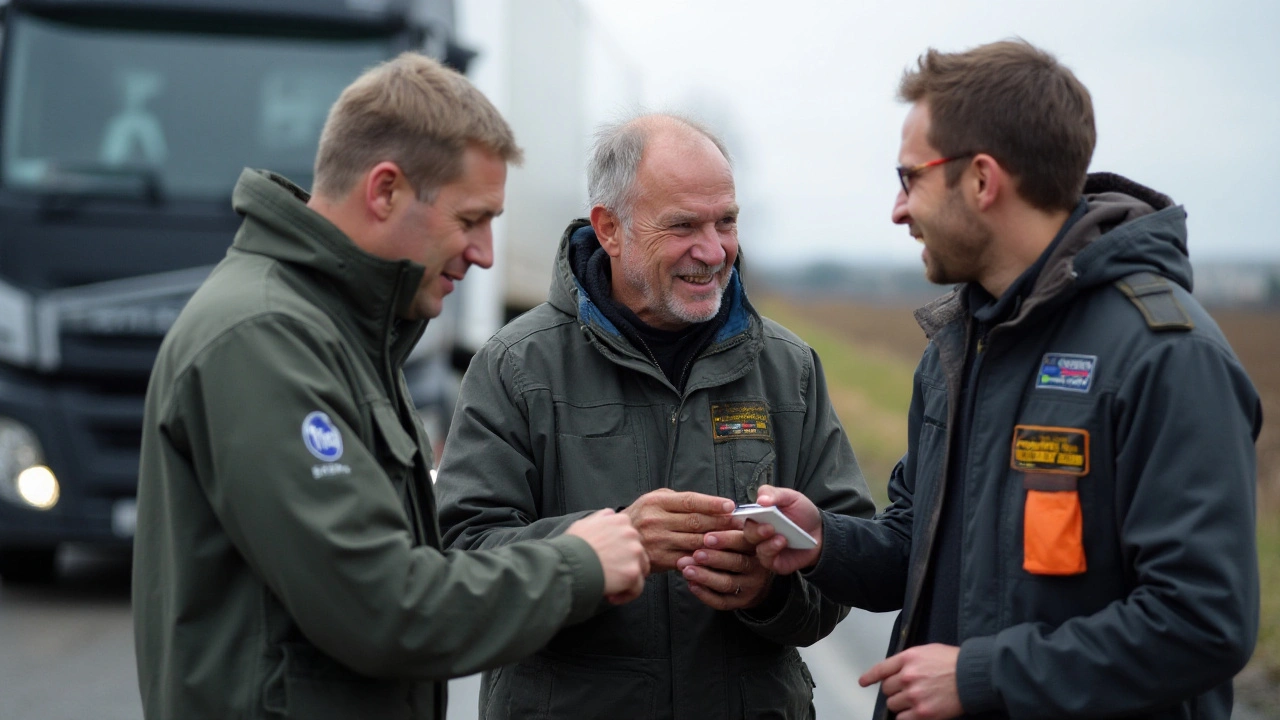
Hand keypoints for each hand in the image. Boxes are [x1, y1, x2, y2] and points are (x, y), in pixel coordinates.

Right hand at [566, 508, 648, 603]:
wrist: (569, 563)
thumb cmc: (573, 546)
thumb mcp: (585, 523)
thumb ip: (601, 518)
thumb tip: (610, 514)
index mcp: (621, 521)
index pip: (631, 537)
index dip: (620, 550)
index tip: (608, 560)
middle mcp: (631, 534)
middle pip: (638, 553)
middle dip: (626, 565)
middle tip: (609, 574)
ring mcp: (634, 553)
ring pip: (641, 570)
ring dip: (628, 580)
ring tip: (611, 587)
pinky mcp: (633, 572)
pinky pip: (637, 588)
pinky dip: (625, 595)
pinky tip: (610, 596)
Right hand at [623, 489, 735, 572]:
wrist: (615, 542)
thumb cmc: (640, 517)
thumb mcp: (653, 500)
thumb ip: (677, 500)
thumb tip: (710, 503)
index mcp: (656, 502)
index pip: (689, 501)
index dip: (712, 503)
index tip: (730, 505)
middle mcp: (656, 521)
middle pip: (696, 521)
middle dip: (721, 522)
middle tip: (740, 522)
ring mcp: (658, 542)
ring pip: (695, 541)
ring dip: (718, 540)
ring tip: (735, 538)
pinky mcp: (660, 560)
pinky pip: (688, 558)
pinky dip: (705, 556)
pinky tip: (719, 554)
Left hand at [675, 530, 773, 609]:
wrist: (753, 579)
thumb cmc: (740, 548)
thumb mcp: (741, 533)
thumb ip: (733, 524)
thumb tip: (717, 510)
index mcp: (758, 545)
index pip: (747, 541)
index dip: (728, 539)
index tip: (708, 537)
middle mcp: (759, 567)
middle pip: (737, 562)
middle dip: (714, 558)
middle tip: (695, 553)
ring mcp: (751, 586)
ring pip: (727, 582)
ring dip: (705, 576)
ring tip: (686, 568)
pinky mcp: (741, 602)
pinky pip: (722, 601)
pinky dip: (705, 593)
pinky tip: (691, 584)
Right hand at [706, 485, 822, 574]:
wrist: (821, 533)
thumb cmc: (802, 513)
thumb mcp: (790, 497)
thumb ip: (775, 494)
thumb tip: (760, 498)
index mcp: (754, 517)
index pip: (733, 519)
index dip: (723, 520)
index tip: (716, 518)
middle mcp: (754, 534)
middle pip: (738, 534)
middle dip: (734, 535)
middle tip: (734, 534)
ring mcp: (762, 549)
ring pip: (751, 546)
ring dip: (760, 537)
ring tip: (773, 530)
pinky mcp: (773, 563)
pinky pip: (766, 558)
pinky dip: (772, 548)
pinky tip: (781, 540)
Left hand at [859, 644, 961, 719]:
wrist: (971, 676)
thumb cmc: (953, 662)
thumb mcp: (926, 651)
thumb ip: (908, 661)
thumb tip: (897, 671)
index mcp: (907, 659)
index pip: (880, 669)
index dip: (869, 677)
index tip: (863, 682)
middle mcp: (907, 677)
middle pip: (886, 689)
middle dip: (894, 691)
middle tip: (907, 691)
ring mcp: (914, 695)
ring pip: (893, 704)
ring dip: (900, 704)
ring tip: (914, 701)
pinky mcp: (923, 712)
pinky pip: (902, 719)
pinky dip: (905, 717)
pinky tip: (913, 712)